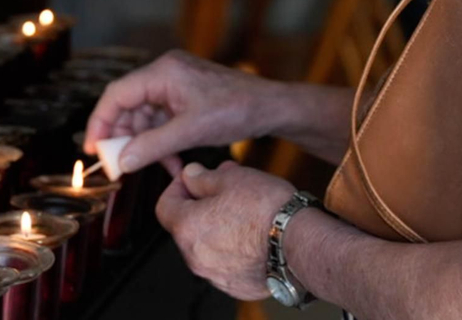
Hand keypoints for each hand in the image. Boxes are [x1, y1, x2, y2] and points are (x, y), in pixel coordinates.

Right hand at [83, 50, 270, 177]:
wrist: (270, 107)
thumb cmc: (236, 109)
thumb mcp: (191, 131)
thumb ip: (153, 146)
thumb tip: (122, 162)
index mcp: (163, 72)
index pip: (117, 94)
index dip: (100, 122)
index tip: (93, 149)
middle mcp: (166, 74)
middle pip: (128, 106)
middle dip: (124, 138)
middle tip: (119, 166)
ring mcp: (176, 86)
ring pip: (145, 117)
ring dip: (146, 145)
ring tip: (149, 169)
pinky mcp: (186, 98)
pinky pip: (163, 121)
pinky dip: (163, 142)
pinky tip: (171, 164)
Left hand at [157, 161, 295, 300]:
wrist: (298, 243)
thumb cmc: (266, 210)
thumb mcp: (231, 178)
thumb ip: (202, 178)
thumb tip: (190, 175)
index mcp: (187, 228)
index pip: (164, 206)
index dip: (177, 187)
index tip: (193, 178)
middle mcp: (195, 257)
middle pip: (187, 226)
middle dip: (203, 204)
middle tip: (226, 187)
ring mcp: (215, 275)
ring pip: (207, 245)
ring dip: (218, 226)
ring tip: (245, 210)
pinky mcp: (235, 285)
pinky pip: (226, 263)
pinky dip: (234, 248)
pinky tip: (254, 234)